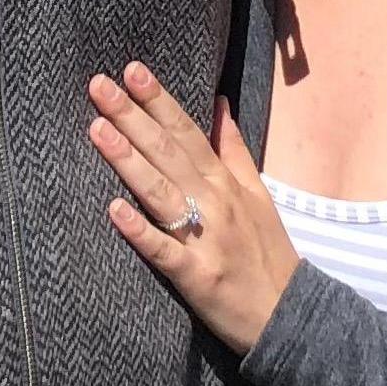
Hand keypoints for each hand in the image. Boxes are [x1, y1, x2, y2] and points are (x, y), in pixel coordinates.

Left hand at [90, 65, 300, 355]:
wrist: (289, 315)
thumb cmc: (268, 253)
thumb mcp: (258, 194)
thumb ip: (234, 149)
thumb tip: (219, 103)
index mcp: (225, 182)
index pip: (187, 131)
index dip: (159, 100)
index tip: (132, 70)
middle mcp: (214, 203)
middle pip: (167, 153)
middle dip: (132, 116)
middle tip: (99, 85)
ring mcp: (204, 239)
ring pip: (160, 192)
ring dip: (128, 160)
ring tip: (98, 129)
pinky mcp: (195, 276)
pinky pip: (164, 251)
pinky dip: (141, 231)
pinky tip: (113, 210)